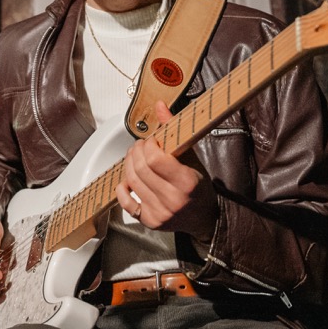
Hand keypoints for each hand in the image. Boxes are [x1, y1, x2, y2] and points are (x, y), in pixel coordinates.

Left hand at [115, 101, 217, 242]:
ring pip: (132, 182)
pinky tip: (128, 180)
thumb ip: (174, 130)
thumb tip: (159, 106)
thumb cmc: (199, 186)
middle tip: (140, 146)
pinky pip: (127, 203)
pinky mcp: (150, 222)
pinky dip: (123, 189)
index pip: (155, 159)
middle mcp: (173, 200)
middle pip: (141, 169)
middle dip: (136, 152)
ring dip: (128, 165)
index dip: (148, 145)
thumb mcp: (192, 157)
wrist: (204, 217)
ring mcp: (160, 213)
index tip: (150, 141)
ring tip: (134, 158)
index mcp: (186, 182)